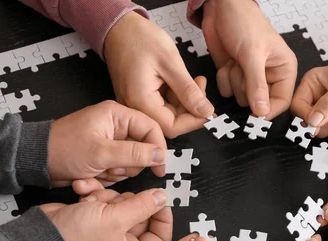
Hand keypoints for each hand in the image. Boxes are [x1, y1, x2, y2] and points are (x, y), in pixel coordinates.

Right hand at [40, 188, 171, 240]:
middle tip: (114, 202)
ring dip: (107, 196)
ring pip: (121, 204)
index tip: (158, 199)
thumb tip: (162, 197)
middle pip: (140, 215)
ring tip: (93, 200)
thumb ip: (143, 206)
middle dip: (127, 202)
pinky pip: (103, 201)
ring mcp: (106, 230)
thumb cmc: (76, 237)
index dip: (162, 217)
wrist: (40, 233)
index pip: (161, 237)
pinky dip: (94, 194)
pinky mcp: (93, 217)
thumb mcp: (115, 218)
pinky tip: (82, 194)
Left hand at [48, 101, 166, 186]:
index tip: (159, 167)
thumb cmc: (63, 150)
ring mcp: (110, 142)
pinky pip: (119, 169)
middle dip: (129, 164)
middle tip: (112, 168)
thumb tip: (160, 155)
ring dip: (117, 172)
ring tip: (98, 170)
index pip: (151, 128)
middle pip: (142, 148)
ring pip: (131, 162)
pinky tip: (94, 174)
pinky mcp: (104, 156)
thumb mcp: (101, 153)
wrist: (37, 163)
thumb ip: (134, 154)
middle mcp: (116, 126)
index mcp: (116, 115)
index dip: (157, 148)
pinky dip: (109, 176)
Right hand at [104, 12, 213, 137]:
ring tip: (195, 81)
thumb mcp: (170, 62)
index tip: (209, 111)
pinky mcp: (139, 98)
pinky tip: (183, 82)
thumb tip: (205, 111)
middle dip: (191, 109)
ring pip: (167, 114)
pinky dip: (176, 97)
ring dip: (185, 102)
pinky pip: (161, 105)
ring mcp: (135, 103)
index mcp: (140, 100)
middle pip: (170, 123)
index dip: (193, 121)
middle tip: (202, 89)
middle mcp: (134, 107)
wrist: (118, 27)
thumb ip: (188, 90)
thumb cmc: (138, 38)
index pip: (172, 127)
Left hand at [202, 0, 296, 117]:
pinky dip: (224, 79)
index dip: (268, 111)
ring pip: (241, 98)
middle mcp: (269, 75)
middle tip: (243, 69)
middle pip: (259, 103)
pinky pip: (227, 92)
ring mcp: (250, 77)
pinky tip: (228, 62)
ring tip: (236, 61)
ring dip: (234, 81)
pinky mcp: (234, 75)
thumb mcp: (252, 54)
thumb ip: (257, 85)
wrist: (222, 8)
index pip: (282, 102)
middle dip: (246, 88)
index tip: (254, 115)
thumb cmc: (244, 23)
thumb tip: (262, 112)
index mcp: (284, 69)